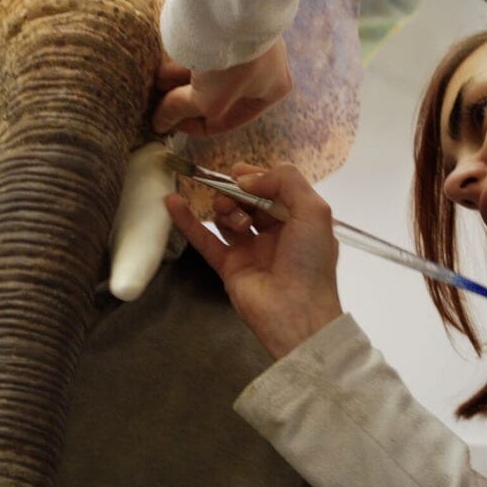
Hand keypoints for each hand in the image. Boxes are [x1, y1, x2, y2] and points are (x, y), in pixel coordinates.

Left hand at [152, 37, 291, 135]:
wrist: (235, 12)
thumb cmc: (233, 64)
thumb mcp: (207, 99)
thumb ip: (181, 111)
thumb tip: (160, 123)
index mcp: (272, 89)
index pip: (229, 119)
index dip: (196, 126)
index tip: (170, 124)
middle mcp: (266, 66)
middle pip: (217, 93)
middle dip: (186, 99)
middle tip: (160, 101)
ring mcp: (248, 42)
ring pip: (210, 71)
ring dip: (181, 80)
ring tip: (157, 81)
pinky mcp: (230, 25)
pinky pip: (206, 49)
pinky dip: (186, 59)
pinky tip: (164, 65)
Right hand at [165, 163, 341, 358]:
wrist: (296, 313)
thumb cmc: (310, 261)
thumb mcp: (313, 211)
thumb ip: (286, 182)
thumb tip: (247, 179)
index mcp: (299, 220)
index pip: (274, 189)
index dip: (257, 177)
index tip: (239, 172)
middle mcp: (275, 233)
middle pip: (249, 201)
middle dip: (238, 191)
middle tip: (230, 191)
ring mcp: (250, 250)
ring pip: (228, 217)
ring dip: (224, 207)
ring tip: (228, 214)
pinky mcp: (228, 266)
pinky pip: (205, 239)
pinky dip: (187, 220)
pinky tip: (172, 202)